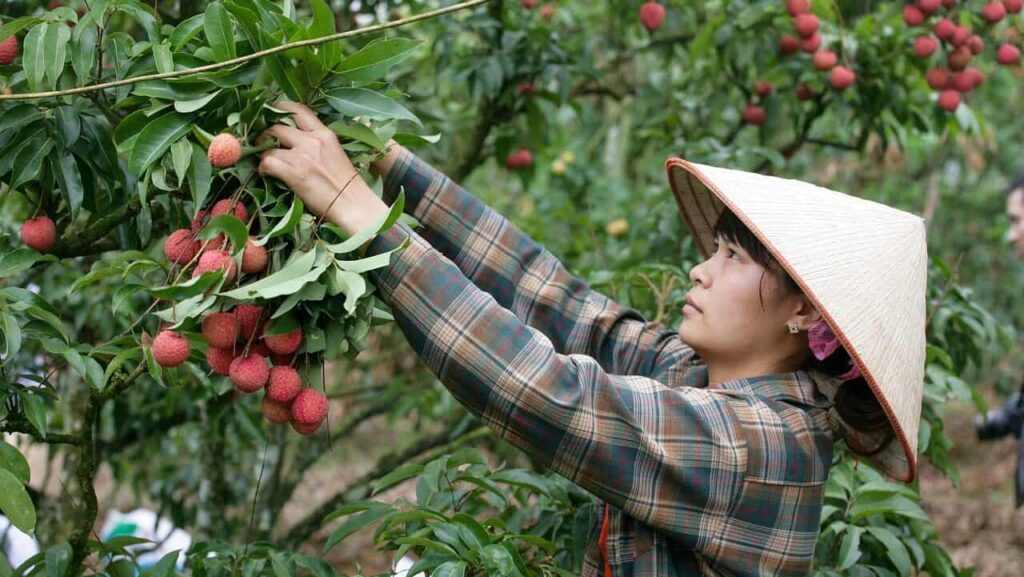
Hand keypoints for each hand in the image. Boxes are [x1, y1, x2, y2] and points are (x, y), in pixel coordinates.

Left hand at [257, 101, 388, 235]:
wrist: (353, 205)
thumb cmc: (347, 185)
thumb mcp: (336, 153)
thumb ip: (318, 143)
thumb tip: (296, 140)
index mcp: (325, 134)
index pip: (298, 110)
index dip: (279, 109)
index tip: (272, 115)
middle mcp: (312, 140)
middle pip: (276, 126)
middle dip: (264, 134)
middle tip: (262, 143)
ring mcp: (302, 156)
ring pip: (269, 146)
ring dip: (263, 153)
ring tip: (265, 162)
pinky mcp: (294, 174)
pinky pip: (268, 162)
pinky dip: (263, 168)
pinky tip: (266, 174)